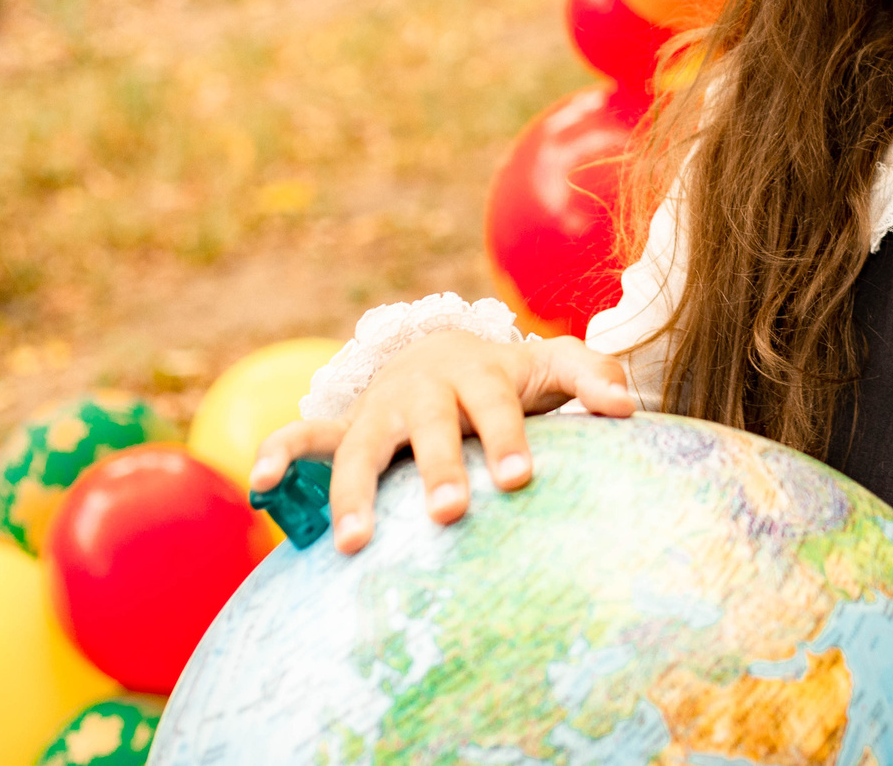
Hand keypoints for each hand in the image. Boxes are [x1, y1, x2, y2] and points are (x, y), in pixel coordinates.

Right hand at [248, 333, 635, 554]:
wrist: (443, 348)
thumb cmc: (507, 374)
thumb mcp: (550, 364)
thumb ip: (593, 376)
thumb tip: (633, 411)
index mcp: (481, 372)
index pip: (498, 407)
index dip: (507, 440)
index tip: (520, 480)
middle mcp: (426, 389)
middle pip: (431, 428)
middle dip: (437, 468)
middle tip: (449, 513)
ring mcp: (381, 407)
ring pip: (363, 444)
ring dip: (355, 490)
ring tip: (355, 545)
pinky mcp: (345, 424)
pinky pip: (304, 436)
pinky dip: (279, 455)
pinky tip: (259, 487)